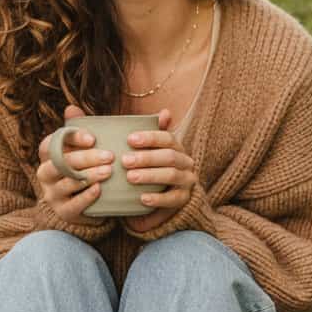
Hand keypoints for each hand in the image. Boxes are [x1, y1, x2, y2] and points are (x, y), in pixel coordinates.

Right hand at [36, 104, 113, 225]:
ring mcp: (52, 194)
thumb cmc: (85, 169)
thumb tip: (71, 108)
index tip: (93, 138)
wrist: (89, 204)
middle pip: (61, 163)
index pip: (51, 143)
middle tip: (110, 156)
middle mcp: (45, 174)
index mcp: (48, 156)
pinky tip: (100, 189)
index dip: (71, 139)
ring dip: (89, 176)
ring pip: (67, 183)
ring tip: (108, 171)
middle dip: (86, 158)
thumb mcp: (82, 149)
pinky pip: (73, 204)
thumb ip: (77, 128)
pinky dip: (87, 196)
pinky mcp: (63, 212)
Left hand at [121, 108, 197, 232]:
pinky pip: (172, 199)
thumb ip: (154, 133)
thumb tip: (165, 112)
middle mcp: (186, 162)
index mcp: (177, 148)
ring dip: (150, 175)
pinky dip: (157, 198)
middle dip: (146, 157)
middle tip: (125, 160)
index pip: (168, 138)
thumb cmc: (153, 169)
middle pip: (169, 157)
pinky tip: (142, 198)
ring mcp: (187, 181)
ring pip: (171, 175)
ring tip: (130, 177)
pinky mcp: (183, 199)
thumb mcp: (153, 150)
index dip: (150, 138)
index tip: (129, 139)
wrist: (163, 198)